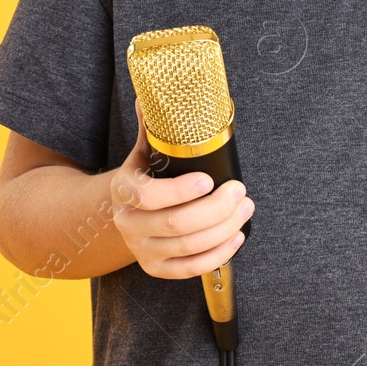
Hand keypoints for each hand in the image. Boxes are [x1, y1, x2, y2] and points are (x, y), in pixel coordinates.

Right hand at [109, 98, 252, 279]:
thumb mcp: (143, 151)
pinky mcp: (157, 269)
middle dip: (216, 208)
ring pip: (188, 247)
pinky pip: (191, 269)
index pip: (148, 196)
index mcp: (124, 190)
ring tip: (244, 208)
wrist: (122, 213)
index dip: (181, 191)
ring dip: (224, 229)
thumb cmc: (143, 177)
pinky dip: (218, 255)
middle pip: (176, 224)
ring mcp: (142, 249)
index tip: (210, 180)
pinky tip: (236, 237)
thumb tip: (153, 96)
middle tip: (240, 191)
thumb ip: (153, 126)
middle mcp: (128, 223)